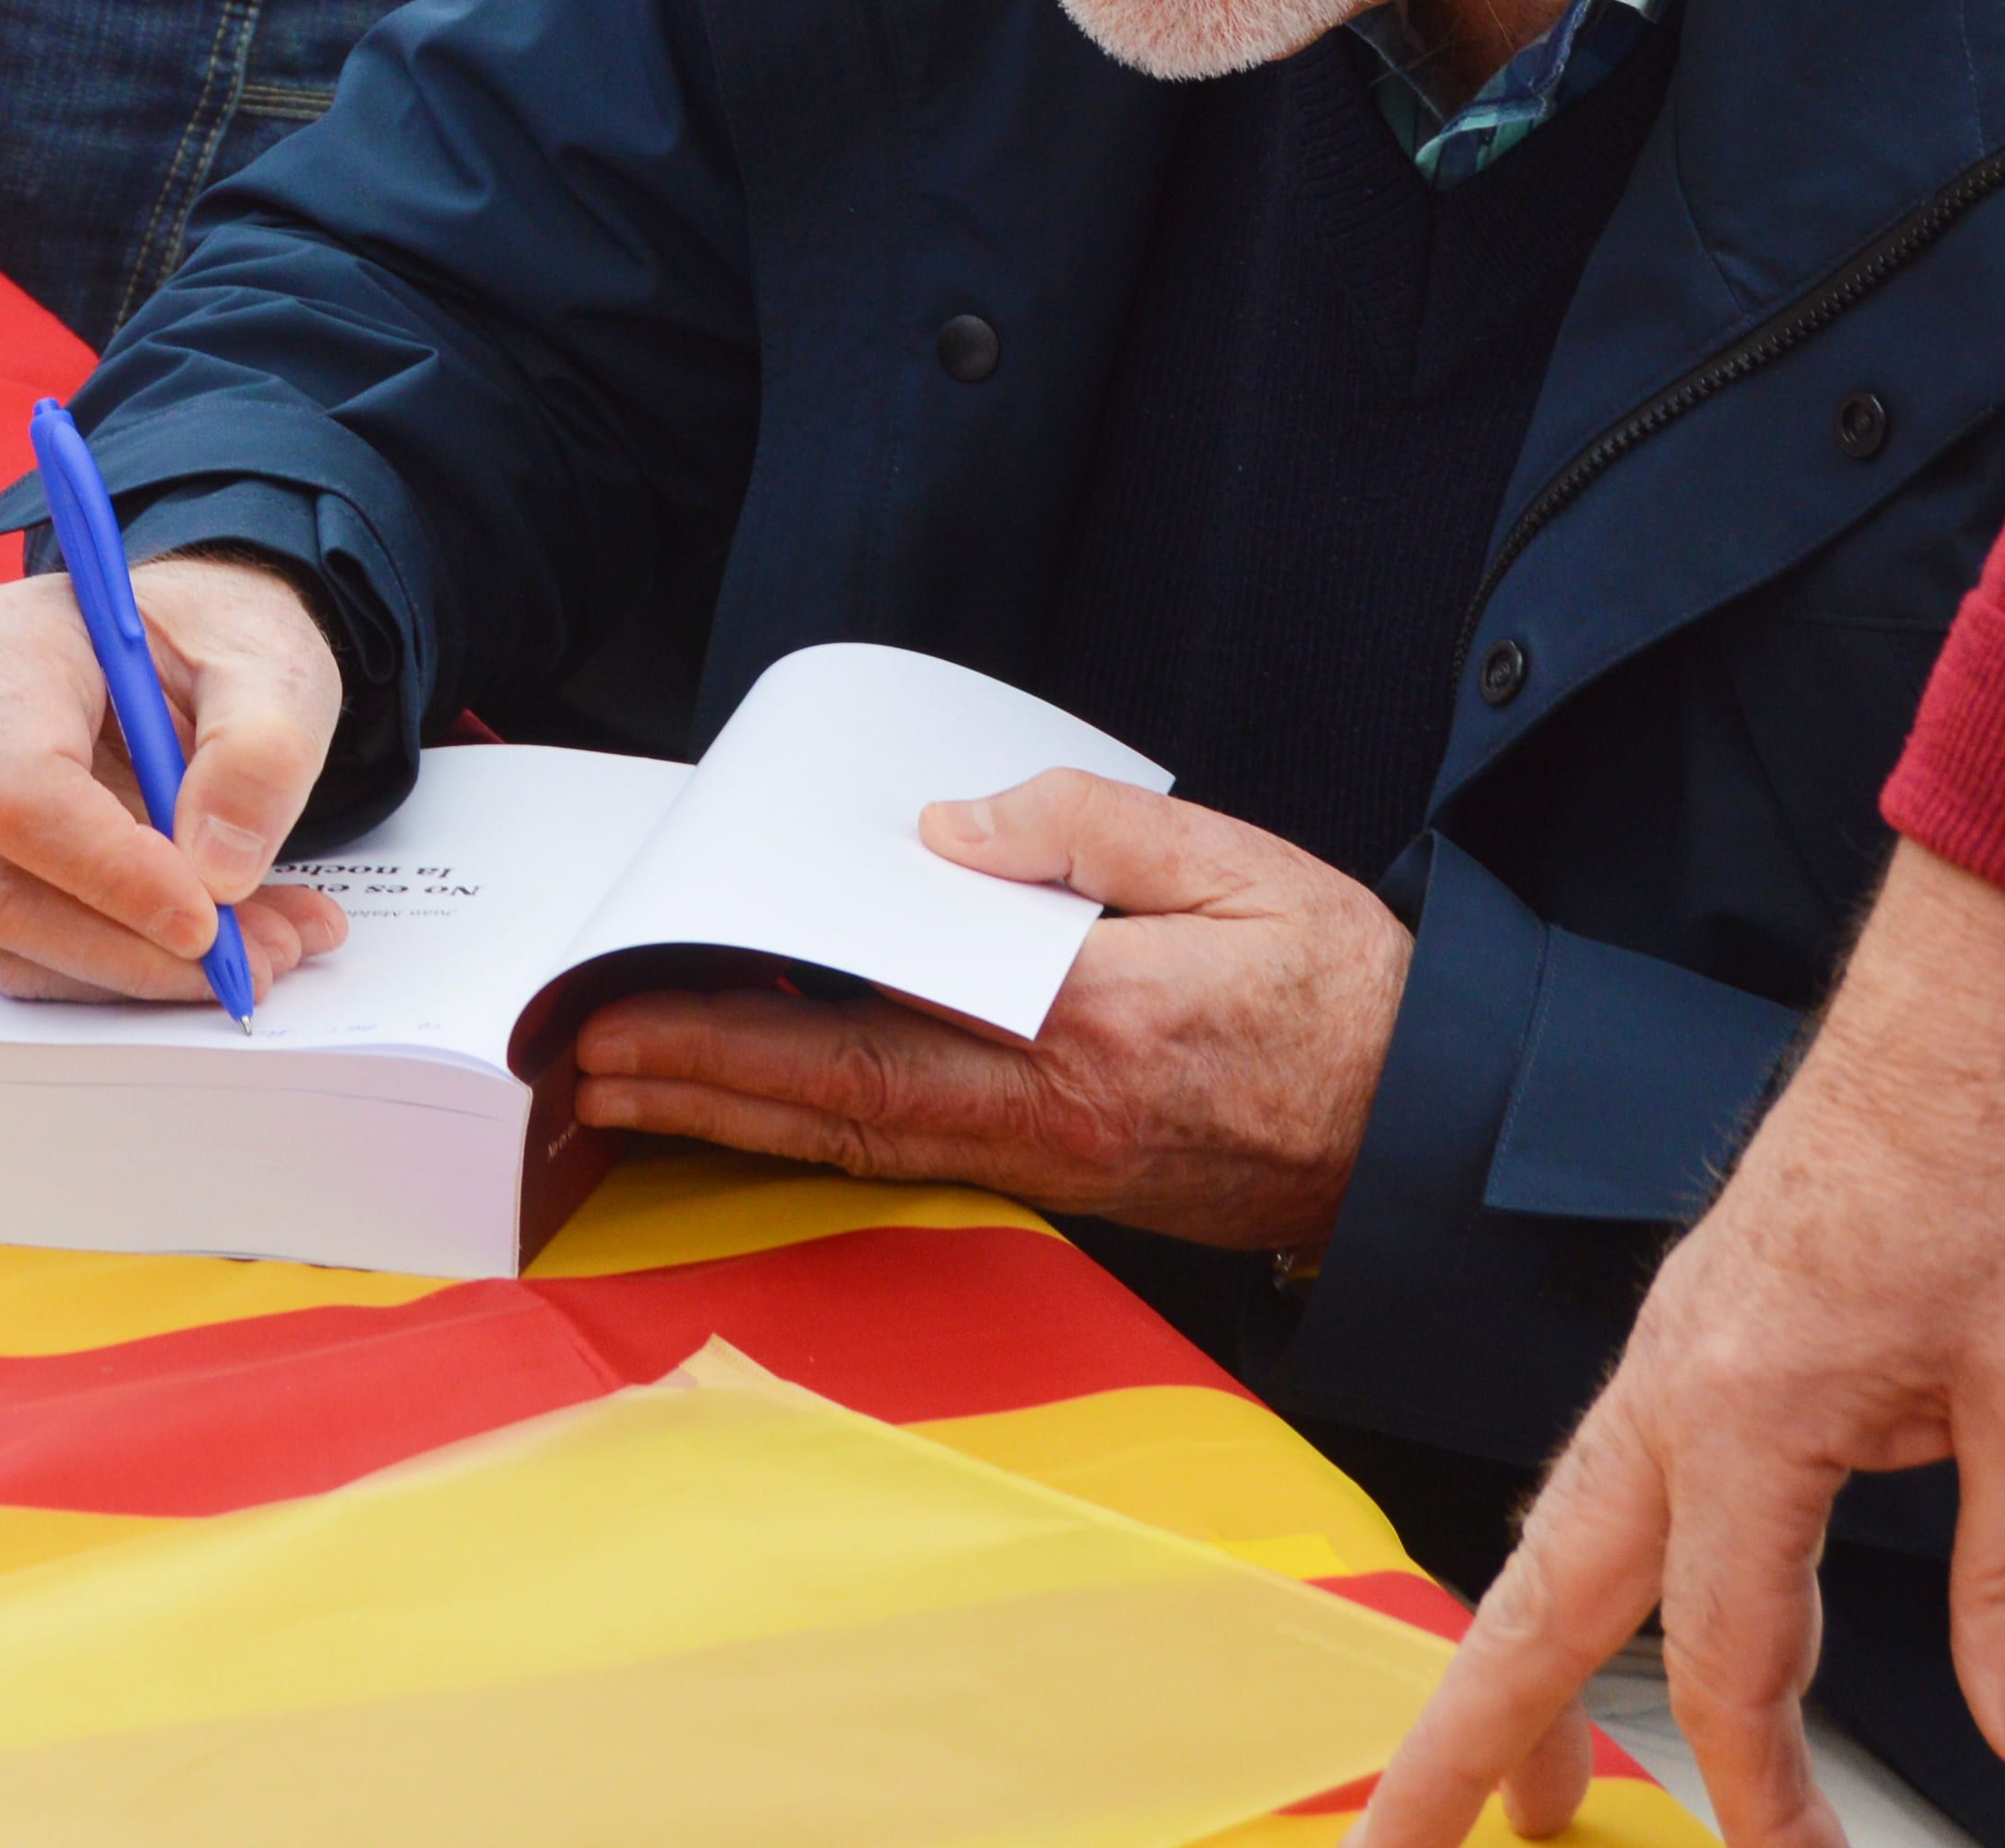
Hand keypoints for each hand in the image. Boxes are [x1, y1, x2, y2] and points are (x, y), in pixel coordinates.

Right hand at [0, 558, 354, 1006]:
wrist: (172, 642)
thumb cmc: (207, 638)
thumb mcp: (270, 664)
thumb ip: (262, 754)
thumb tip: (217, 874)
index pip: (16, 788)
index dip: (108, 873)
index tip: (208, 922)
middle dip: (131, 947)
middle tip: (253, 964)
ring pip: (3, 937)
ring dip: (134, 969)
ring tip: (254, 951)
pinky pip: (16, 948)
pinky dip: (115, 966)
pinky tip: (205, 947)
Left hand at [568, 773, 1400, 1254]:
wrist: (1429, 1129)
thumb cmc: (1347, 989)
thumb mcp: (1239, 865)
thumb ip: (1086, 831)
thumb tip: (949, 827)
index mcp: (1084, 1028)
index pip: (868, 1036)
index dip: (737, 1030)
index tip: (635, 1004)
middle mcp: (1050, 1113)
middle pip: (834, 1110)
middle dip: (693, 1086)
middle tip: (576, 1063)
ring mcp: (1056, 1160)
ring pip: (861, 1145)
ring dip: (735, 1118)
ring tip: (626, 1091)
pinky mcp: (1070, 1177)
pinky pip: (916, 1153)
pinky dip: (818, 1131)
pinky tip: (763, 1101)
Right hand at [1350, 849, 2004, 1847]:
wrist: (1996, 982)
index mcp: (1745, 1412)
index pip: (1730, 1655)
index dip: (1765, 1789)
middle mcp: (1675, 1381)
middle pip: (1538, 1599)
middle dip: (1467, 1737)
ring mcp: (1677, 1342)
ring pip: (1556, 1535)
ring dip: (1514, 1659)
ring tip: (1506, 1776)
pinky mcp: (1707, 1315)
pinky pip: (1606, 1472)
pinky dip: (1574, 1568)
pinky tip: (1606, 1597)